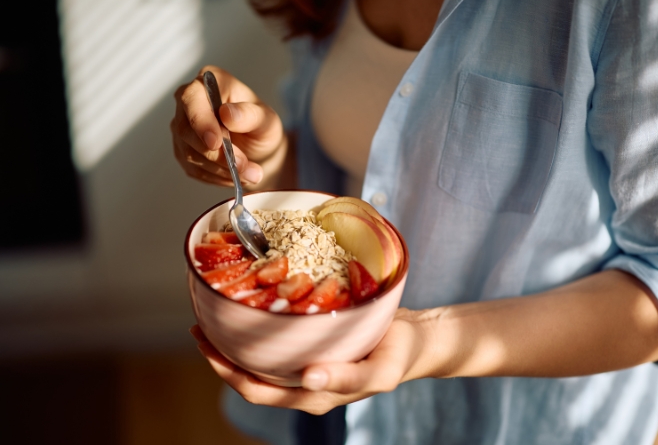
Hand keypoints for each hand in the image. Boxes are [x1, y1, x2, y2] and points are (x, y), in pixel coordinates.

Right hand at [171, 65, 285, 187]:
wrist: (260, 151)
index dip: (201, 121)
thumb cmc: (262, 128)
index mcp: (210, 82)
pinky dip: (216, 176)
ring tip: (249, 174)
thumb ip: (250, 115)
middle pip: (187, 130)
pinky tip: (235, 175)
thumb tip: (228, 114)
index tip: (216, 142)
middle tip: (243, 166)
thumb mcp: (267, 120)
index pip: (192, 98)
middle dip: (216, 154)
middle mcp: (189, 102)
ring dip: (220, 168)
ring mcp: (183, 127)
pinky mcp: (183, 150)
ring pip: (189, 153)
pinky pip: (193, 168)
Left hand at [190, 308, 431, 414]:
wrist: (416, 339)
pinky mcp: (314, 345)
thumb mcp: (380, 371)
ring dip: (235, 340)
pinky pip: (277, 341)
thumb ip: (347, 378)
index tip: (206, 343)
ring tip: (216, 312)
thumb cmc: (400, 356)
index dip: (226, 372)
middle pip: (248, 375)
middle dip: (219, 355)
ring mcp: (307, 365)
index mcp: (312, 394)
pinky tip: (254, 303)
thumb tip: (309, 378)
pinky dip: (259, 326)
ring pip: (260, 358)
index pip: (256, 391)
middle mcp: (302, 382)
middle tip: (199, 323)